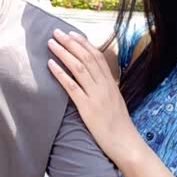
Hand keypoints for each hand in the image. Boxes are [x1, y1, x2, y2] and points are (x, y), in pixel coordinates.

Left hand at [47, 29, 137, 160]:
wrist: (126, 143)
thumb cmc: (119, 124)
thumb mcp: (115, 100)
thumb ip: (105, 88)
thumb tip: (95, 78)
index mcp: (111, 83)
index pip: (97, 57)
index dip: (84, 43)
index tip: (72, 33)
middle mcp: (104, 85)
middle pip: (86, 58)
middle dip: (70, 43)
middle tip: (57, 32)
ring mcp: (96, 96)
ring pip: (78, 68)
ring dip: (63, 53)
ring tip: (51, 43)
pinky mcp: (87, 108)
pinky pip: (72, 87)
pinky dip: (60, 74)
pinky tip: (50, 65)